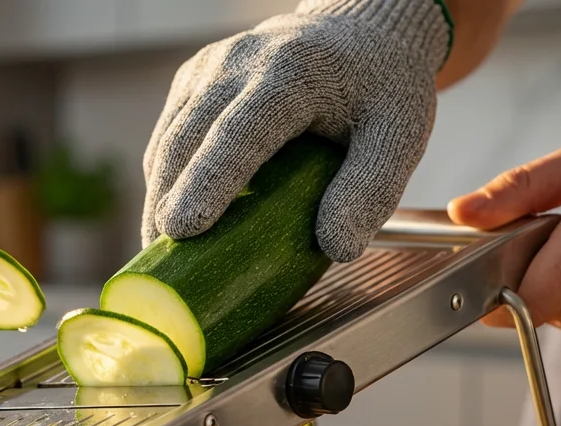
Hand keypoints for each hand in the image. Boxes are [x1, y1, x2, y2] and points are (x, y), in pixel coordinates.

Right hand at [140, 0, 450, 262]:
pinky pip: (167, 136)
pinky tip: (174, 216)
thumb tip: (337, 249)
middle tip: (163, 259)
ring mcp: (208, 69)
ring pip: (167, 140)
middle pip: (187, 139)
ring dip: (160, 197)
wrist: (358, 32)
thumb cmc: (380, 87)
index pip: (240, 131)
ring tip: (161, 249)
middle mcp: (239, 62)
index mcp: (293, 73)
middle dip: (168, 201)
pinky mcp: (192, 82)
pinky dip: (166, 180)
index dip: (208, 181)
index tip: (182, 229)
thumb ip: (373, 189)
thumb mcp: (400, 133)